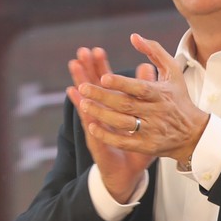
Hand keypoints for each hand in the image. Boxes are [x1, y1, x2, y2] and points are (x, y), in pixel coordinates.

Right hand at [66, 46, 156, 202]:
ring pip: (87, 99)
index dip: (101, 65)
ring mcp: (97, 125)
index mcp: (115, 106)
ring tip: (74, 67)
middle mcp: (102, 113)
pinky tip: (73, 95)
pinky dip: (82, 108)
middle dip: (88, 68)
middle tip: (82, 51)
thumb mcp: (146, 116)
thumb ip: (146, 91)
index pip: (105, 81)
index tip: (97, 49)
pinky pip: (88, 121)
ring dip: (80, 82)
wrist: (129, 170)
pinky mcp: (96, 139)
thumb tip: (148, 67)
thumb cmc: (139, 141)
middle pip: (93, 86)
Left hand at [73, 34, 209, 167]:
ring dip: (101, 114)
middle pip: (126, 105)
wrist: (194, 133)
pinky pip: (124, 142)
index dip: (121, 83)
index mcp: (161, 93)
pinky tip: (92, 126)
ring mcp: (151, 130)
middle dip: (103, 97)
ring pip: (122, 123)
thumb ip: (154, 51)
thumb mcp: (173, 71)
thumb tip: (134, 36)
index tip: (103, 77)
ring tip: (83, 104)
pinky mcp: (147, 145)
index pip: (140, 88)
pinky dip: (107, 135)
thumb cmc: (179, 98)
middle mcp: (156, 112)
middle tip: (83, 88)